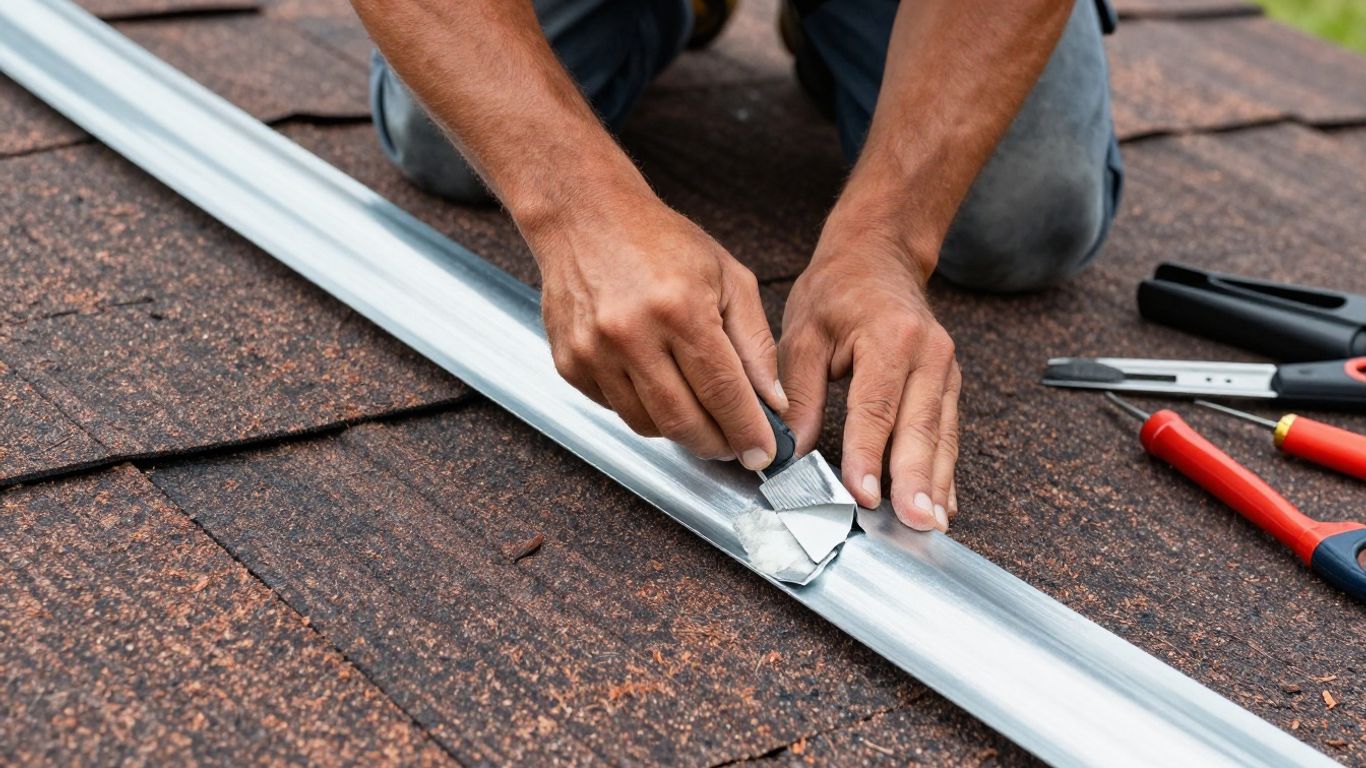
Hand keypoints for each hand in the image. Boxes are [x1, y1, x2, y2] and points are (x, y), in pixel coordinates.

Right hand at [530, 193, 787, 467]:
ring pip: (648, 425)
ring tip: (699, 412)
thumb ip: (755, 343)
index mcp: (680, 309)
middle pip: (683, 421)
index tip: (763, 455)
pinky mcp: (570, 363)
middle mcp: (631, 334)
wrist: (585, 215)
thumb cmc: (659, 240)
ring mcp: (594, 352)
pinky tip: (657, 385)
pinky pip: (615, 410)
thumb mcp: (728, 278)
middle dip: (717, 444)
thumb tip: (771, 402)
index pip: (723, 392)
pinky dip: (643, 409)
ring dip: (680, 430)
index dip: (748, 431)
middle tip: (735, 444)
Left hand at [779, 233, 960, 530]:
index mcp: (889, 338)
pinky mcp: (950, 384)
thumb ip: (799, 394)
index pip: (876, 407)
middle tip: (913, 523)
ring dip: (937, 484)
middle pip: (920, 427)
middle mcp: (928, 354)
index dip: (869, 455)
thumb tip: (792, 452)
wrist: (879, 255)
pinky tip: (944, 503)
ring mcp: (946, 370)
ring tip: (932, 525)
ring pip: (942, 435)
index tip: (864, 495)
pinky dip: (946, 470)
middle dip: (916, 480)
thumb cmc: (837, 291)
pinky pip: (949, 432)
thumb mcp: (804, 333)